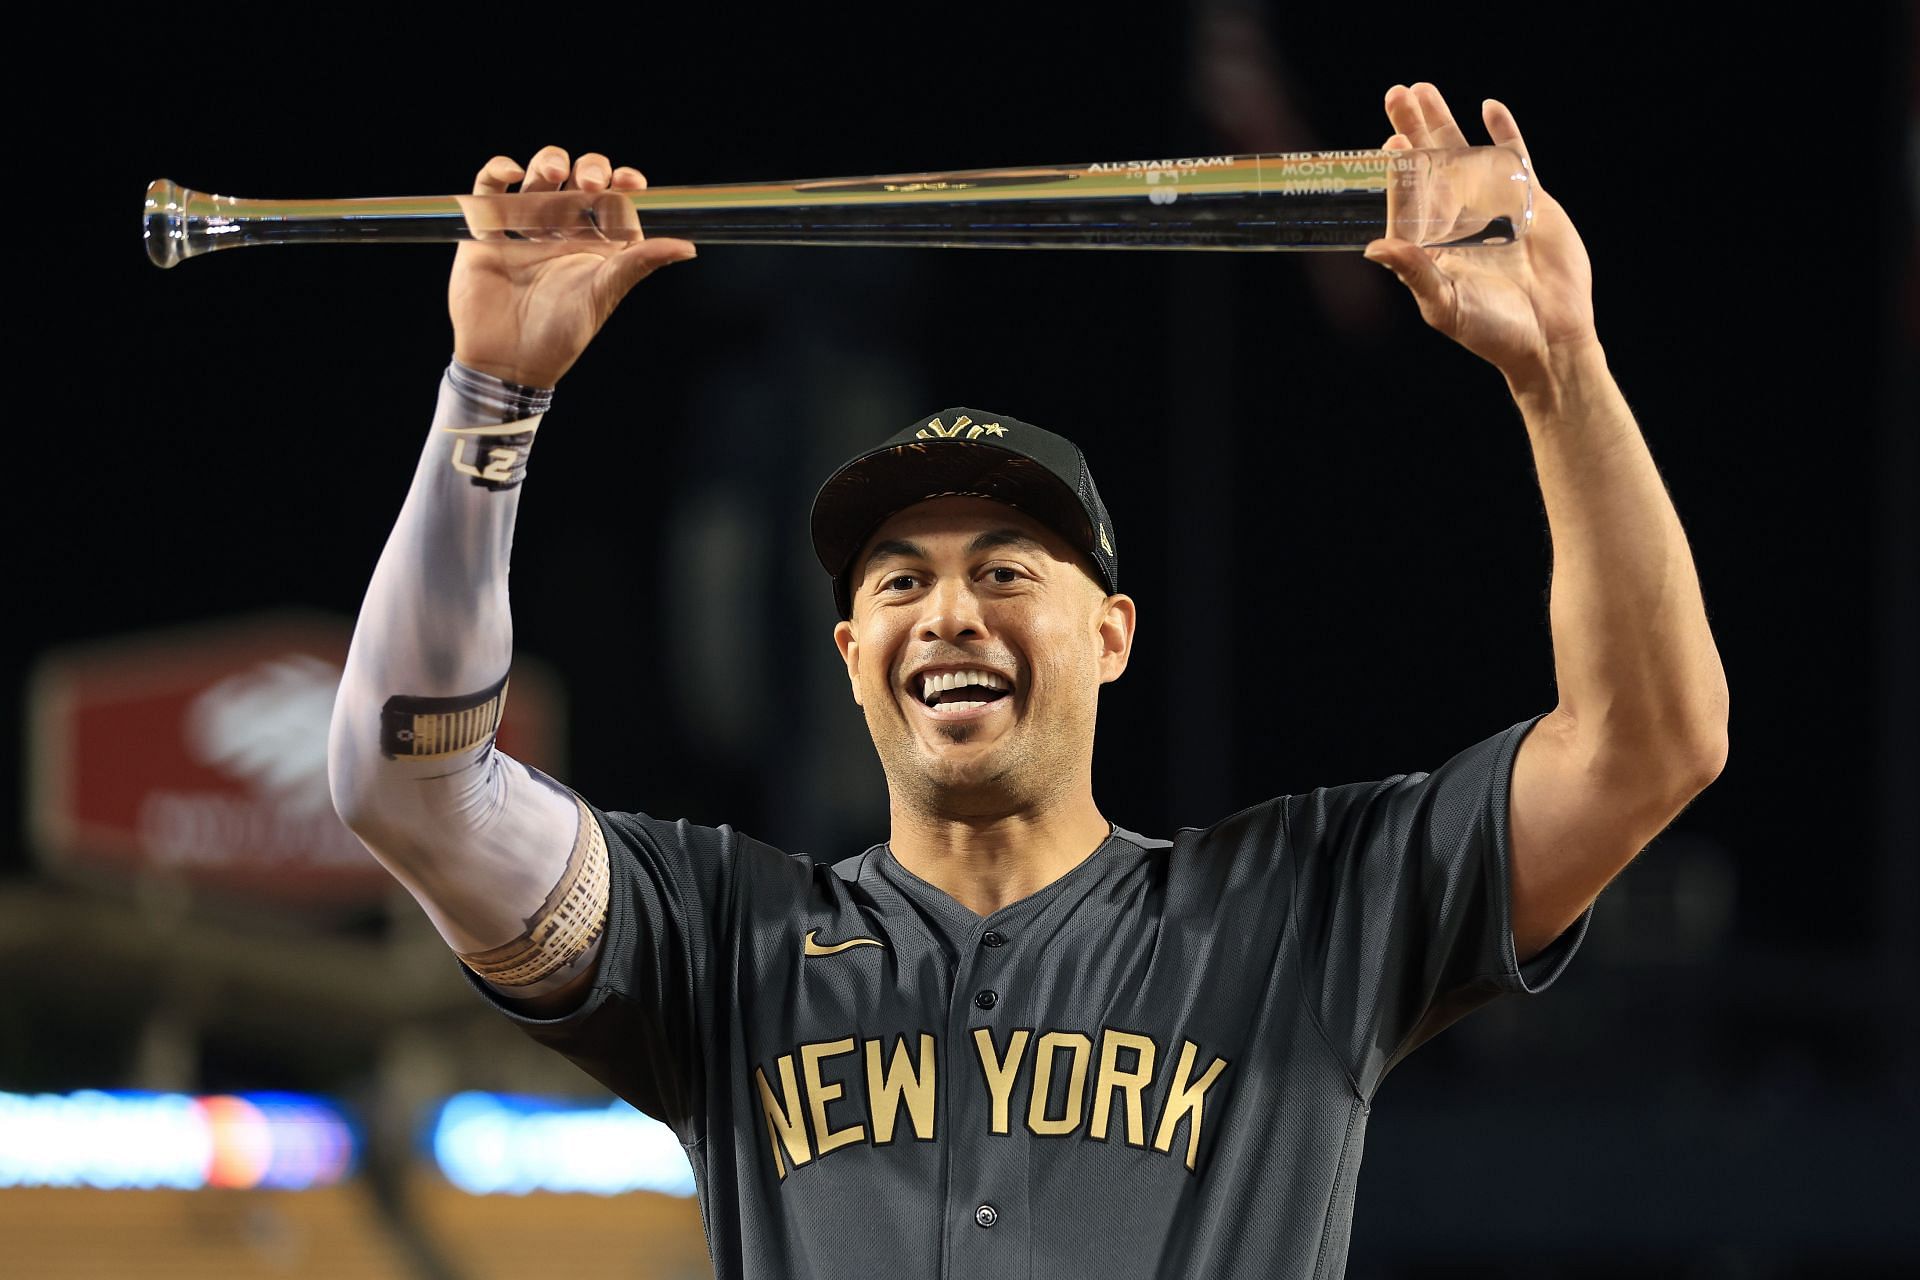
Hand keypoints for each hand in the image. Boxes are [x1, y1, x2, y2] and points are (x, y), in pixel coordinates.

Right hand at [450, 146, 695, 387]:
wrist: (508, 360)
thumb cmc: (561, 334)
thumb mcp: (603, 293)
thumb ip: (639, 263)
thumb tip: (688, 247)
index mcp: (597, 246)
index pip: (614, 201)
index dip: (623, 183)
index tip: (631, 181)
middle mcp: (564, 232)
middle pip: (579, 180)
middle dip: (588, 169)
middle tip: (589, 182)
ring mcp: (525, 228)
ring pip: (540, 178)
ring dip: (548, 162)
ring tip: (553, 171)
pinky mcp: (487, 230)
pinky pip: (490, 189)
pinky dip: (498, 171)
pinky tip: (512, 172)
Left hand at [1363, 84, 1597, 385]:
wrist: (1549, 338)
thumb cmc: (1491, 331)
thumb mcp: (1445, 304)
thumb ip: (1413, 272)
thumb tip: (1374, 247)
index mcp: (1430, 243)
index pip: (1406, 196)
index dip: (1397, 169)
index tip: (1389, 143)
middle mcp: (1456, 219)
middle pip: (1428, 163)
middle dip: (1412, 129)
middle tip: (1396, 94)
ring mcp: (1492, 206)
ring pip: (1463, 153)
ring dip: (1444, 122)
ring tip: (1424, 89)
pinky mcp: (1529, 203)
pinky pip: (1515, 159)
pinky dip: (1504, 132)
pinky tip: (1489, 107)